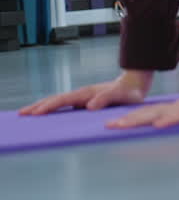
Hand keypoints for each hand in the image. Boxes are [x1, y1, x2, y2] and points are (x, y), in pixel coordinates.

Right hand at [19, 70, 153, 115]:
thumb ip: (107, 98)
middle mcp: (82, 94)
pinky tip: (44, 114)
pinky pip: (64, 105)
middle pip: (56, 99)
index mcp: (87, 93)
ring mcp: (81, 98)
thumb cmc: (130, 93)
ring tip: (26, 113)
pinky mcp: (83, 102)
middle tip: (22, 114)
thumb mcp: (122, 96)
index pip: (64, 100)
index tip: (36, 113)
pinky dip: (51, 108)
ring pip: (58, 101)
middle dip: (39, 106)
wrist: (135, 85)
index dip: (50, 106)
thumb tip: (89, 106)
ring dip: (42, 106)